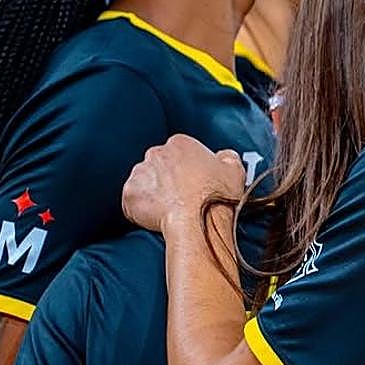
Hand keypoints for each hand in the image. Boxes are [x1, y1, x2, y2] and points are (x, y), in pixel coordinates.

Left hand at [122, 134, 244, 232]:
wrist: (198, 221)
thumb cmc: (215, 196)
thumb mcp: (234, 169)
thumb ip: (226, 156)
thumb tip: (222, 157)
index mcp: (181, 143)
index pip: (179, 151)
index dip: (187, 167)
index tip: (192, 179)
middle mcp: (157, 154)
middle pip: (160, 164)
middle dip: (168, 177)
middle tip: (181, 195)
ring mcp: (140, 173)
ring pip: (144, 181)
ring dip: (153, 191)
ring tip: (169, 207)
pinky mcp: (130, 195)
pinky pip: (132, 200)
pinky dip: (141, 208)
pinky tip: (157, 215)